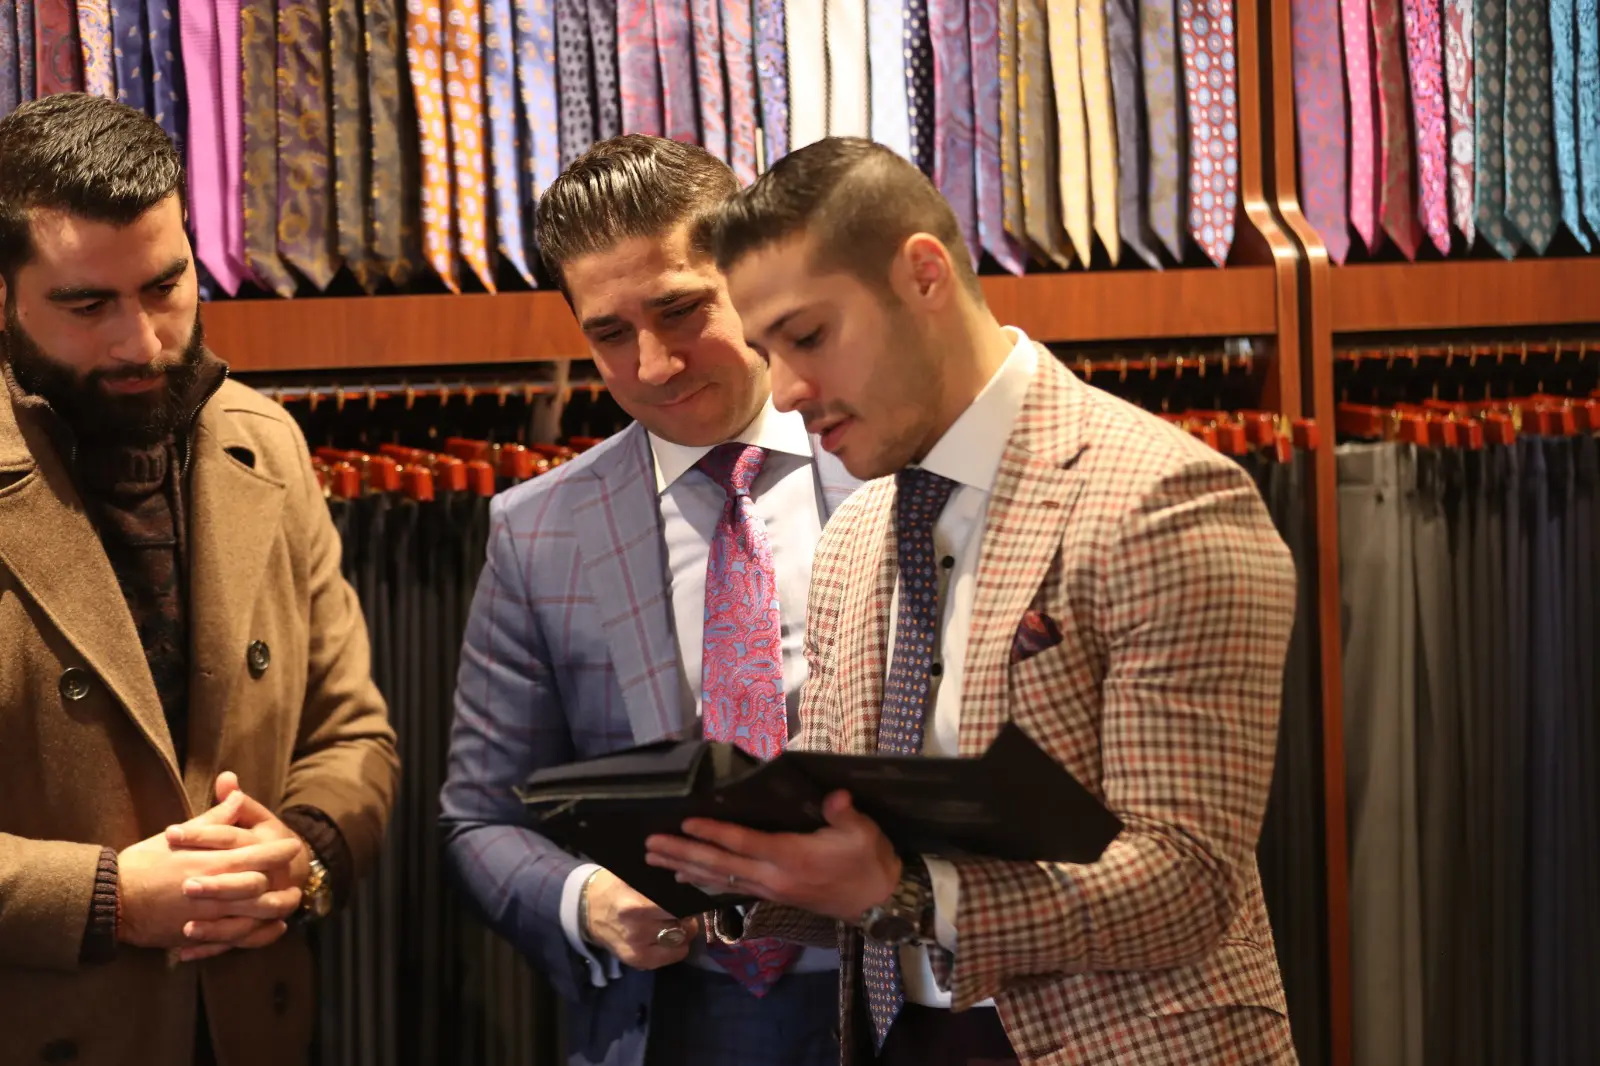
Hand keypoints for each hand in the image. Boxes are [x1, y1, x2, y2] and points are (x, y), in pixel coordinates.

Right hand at [116, 792, 304, 954]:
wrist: (111, 899)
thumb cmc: (144, 862)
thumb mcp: (181, 835)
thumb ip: (215, 818)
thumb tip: (238, 794)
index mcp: (211, 861)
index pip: (257, 855)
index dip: (279, 851)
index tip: (294, 845)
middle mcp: (214, 890)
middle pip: (261, 888)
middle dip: (284, 882)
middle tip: (298, 878)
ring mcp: (206, 916)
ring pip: (253, 916)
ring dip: (275, 911)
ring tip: (290, 903)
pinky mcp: (196, 935)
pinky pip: (235, 939)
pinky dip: (257, 935)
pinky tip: (270, 928)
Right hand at [581, 869, 700, 970]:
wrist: (586, 910)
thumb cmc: (613, 887)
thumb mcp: (632, 876)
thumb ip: (658, 880)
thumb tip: (688, 877)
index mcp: (635, 906)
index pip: (678, 907)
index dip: (688, 901)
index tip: (690, 895)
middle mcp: (637, 931)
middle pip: (684, 925)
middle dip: (687, 916)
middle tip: (681, 907)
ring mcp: (637, 950)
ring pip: (682, 942)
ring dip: (682, 931)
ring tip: (673, 921)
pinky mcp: (638, 962)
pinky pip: (673, 956)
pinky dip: (675, 946)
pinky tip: (666, 935)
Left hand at [644, 791, 901, 922]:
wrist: (878, 901)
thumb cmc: (868, 861)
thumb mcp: (863, 832)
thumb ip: (843, 812)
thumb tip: (836, 795)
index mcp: (790, 857)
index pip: (743, 843)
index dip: (713, 833)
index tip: (685, 822)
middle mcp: (773, 877)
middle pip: (719, 865)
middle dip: (683, 853)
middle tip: (650, 844)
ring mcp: (770, 889)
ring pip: (719, 878)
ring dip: (685, 868)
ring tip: (656, 860)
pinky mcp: (773, 895)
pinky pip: (730, 888)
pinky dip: (705, 881)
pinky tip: (687, 878)